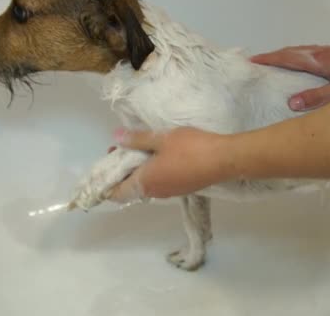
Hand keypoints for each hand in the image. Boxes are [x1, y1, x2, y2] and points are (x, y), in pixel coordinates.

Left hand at [106, 127, 232, 200]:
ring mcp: (171, 192)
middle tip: (121, 149)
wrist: (224, 159)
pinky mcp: (183, 188)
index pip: (117, 193)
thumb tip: (115, 137)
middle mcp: (155, 192)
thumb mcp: (161, 138)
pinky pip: (160, 183)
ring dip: (140, 171)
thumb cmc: (190, 148)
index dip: (106, 183)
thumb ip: (137, 139)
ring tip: (140, 149)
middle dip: (123, 171)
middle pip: (131, 188)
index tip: (105, 166)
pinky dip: (154, 172)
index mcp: (145, 182)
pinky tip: (160, 156)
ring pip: (147, 185)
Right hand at [251, 45, 329, 110]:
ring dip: (285, 56)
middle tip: (257, 63)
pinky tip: (301, 67)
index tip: (252, 61)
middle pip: (292, 51)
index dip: (269, 59)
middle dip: (273, 56)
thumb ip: (318, 97)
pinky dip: (297, 58)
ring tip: (273, 64)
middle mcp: (323, 53)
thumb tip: (291, 102)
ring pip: (302, 51)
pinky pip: (310, 54)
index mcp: (320, 61)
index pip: (289, 58)